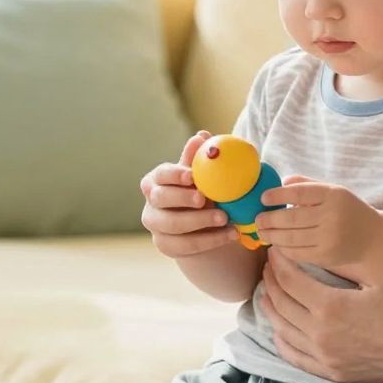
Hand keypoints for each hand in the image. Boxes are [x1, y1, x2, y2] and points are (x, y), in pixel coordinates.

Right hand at [139, 131, 233, 258]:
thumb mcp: (201, 176)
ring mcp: (156, 226)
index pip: (160, 174)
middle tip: (204, 199)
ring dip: (201, 222)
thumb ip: (199, 159)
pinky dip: (211, 240)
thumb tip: (202, 136)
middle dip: (183, 198)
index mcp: (156, 180)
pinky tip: (231, 234)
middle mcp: (151, 203)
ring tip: (226, 219)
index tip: (192, 176)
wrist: (204, 225)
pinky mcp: (167, 246)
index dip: (174, 175)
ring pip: (173, 225)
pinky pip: (187, 245)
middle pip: (161, 199)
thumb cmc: (201, 191)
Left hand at [255, 177, 381, 272]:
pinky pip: (298, 253)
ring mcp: (329, 238)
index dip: (278, 195)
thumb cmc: (347, 210)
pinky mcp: (326, 256)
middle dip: (269, 219)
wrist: (372, 237)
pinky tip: (276, 244)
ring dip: (272, 235)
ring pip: (292, 238)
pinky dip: (283, 248)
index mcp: (333, 195)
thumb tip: (281, 183)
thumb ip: (307, 185)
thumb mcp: (333, 191)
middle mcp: (332, 216)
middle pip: (292, 218)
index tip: (264, 198)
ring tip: (262, 231)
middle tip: (257, 219)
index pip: (300, 193)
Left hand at [260, 251, 382, 382]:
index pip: (289, 280)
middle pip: (281, 303)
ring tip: (268, 292)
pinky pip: (295, 357)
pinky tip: (279, 328)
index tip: (275, 251)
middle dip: (271, 281)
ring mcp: (325, 358)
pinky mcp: (333, 374)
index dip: (278, 263)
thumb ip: (340, 270)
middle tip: (269, 267)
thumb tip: (314, 252)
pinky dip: (282, 339)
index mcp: (330, 307)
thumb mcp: (374, 282)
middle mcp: (321, 335)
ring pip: (283, 330)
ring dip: (272, 308)